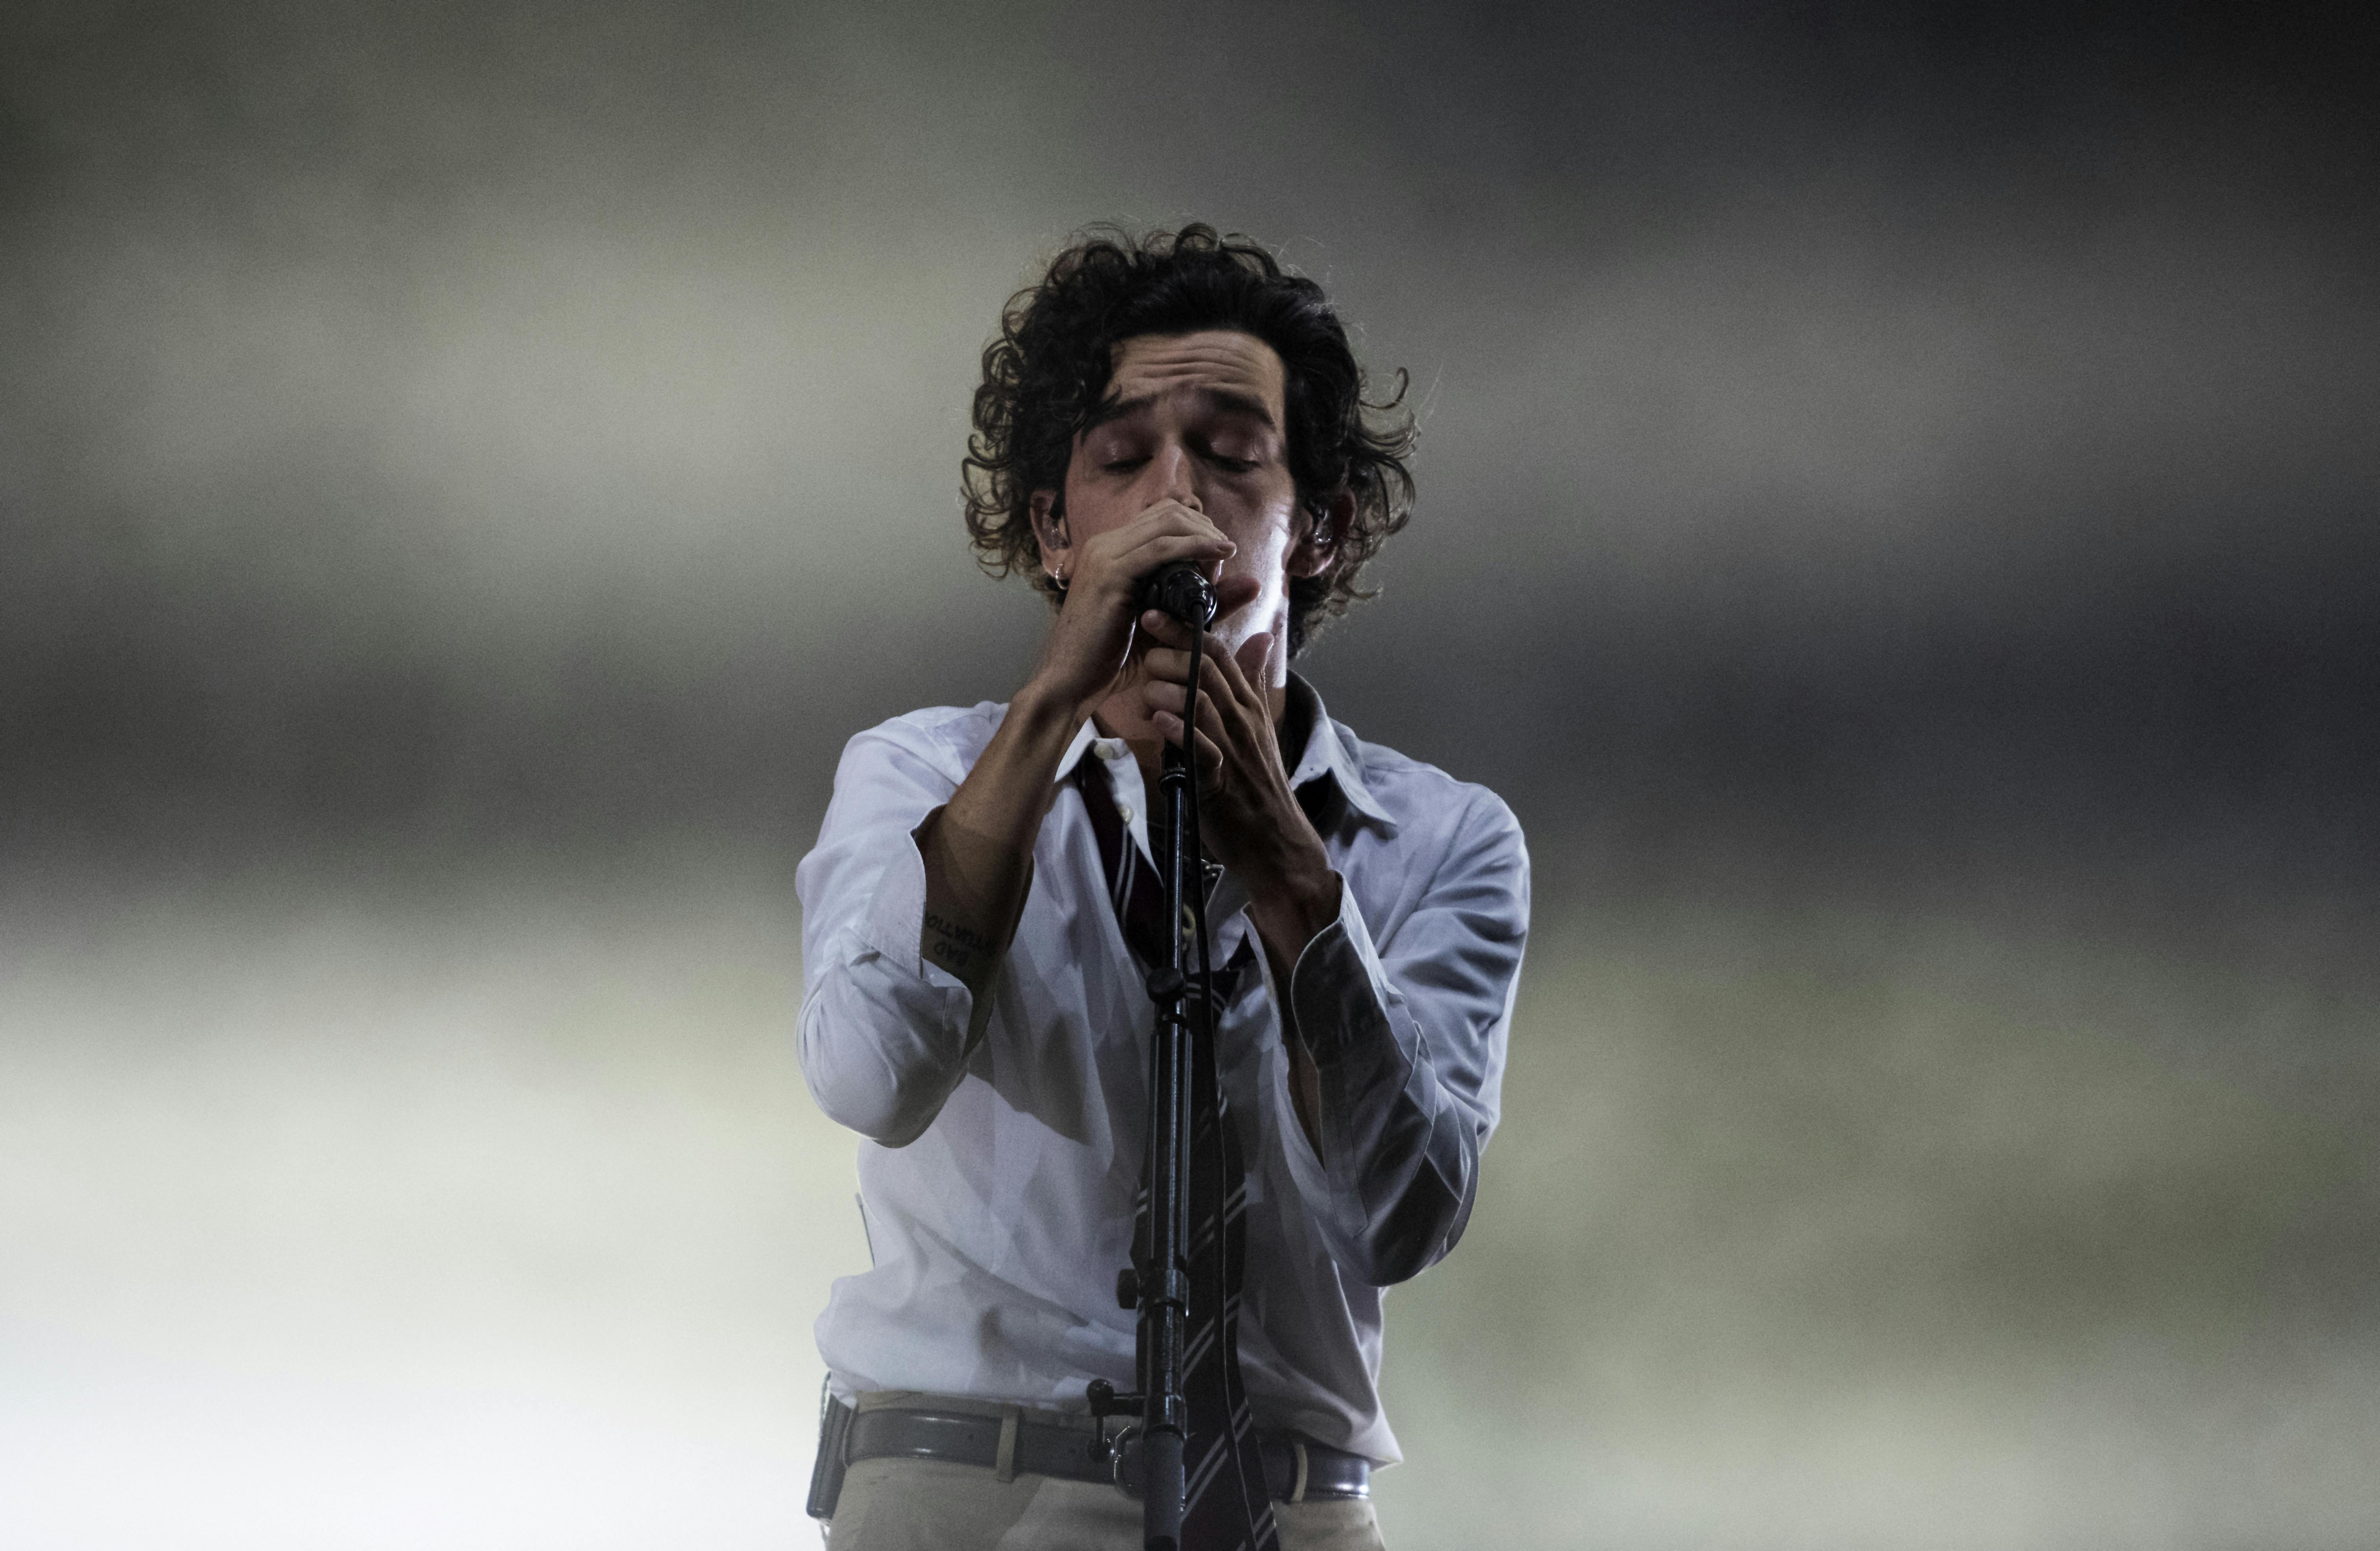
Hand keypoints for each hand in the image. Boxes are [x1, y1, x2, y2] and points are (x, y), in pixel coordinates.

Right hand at [1025, 501, 1235, 719]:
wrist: (1071, 683)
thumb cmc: (1114, 659)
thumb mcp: (1168, 624)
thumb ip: (1208, 602)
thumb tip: (1253, 583)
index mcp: (1111, 550)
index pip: (1163, 517)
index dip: (1197, 529)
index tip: (1220, 557)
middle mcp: (1105, 544)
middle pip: (1168, 512)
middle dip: (1205, 528)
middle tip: (1227, 554)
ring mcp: (1104, 554)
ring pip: (1167, 522)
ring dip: (1204, 535)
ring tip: (1227, 553)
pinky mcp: (1109, 573)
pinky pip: (1161, 548)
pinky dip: (1195, 546)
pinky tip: (1219, 555)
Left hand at [1137, 615, 1340, 957]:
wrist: (1276, 841)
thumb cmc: (1258, 783)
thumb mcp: (1259, 725)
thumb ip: (1252, 681)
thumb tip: (1262, 637)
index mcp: (1248, 704)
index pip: (1219, 654)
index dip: (1187, 629)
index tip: (1156, 611)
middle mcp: (1243, 720)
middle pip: (1209, 669)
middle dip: (1174, 643)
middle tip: (1144, 626)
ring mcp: (1234, 750)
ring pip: (1204, 703)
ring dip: (1172, 684)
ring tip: (1144, 672)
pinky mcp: (1221, 782)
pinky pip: (1202, 751)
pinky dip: (1180, 732)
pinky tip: (1158, 719)